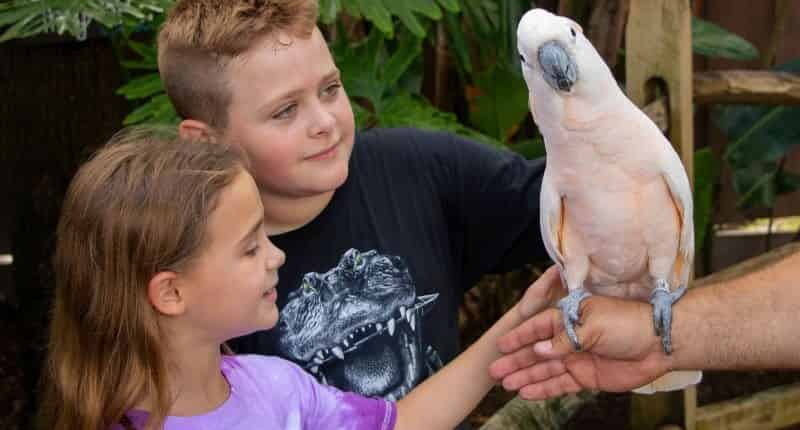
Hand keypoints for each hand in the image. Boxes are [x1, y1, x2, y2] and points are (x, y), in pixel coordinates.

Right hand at [489, 295, 672, 399]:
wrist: (659, 344)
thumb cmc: (628, 323)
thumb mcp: (593, 326)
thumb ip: (565, 340)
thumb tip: (539, 350)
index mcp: (570, 318)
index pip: (538, 328)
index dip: (519, 337)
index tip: (500, 345)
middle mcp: (569, 339)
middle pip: (536, 352)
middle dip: (515, 361)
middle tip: (495, 371)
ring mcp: (577, 359)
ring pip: (545, 370)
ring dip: (525, 377)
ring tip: (505, 384)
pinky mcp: (586, 377)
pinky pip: (560, 385)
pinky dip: (543, 389)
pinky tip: (526, 392)